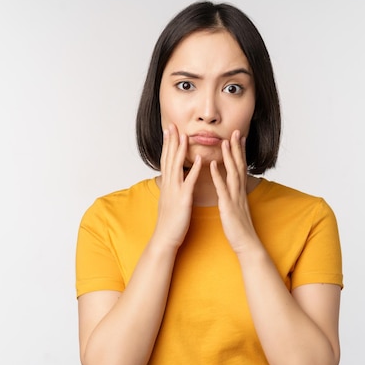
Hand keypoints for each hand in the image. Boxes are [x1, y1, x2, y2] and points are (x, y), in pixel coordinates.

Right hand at [152, 124, 201, 249]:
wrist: (165, 239)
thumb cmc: (170, 222)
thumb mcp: (169, 201)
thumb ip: (172, 188)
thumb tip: (173, 179)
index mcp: (167, 185)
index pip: (166, 160)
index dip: (168, 145)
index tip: (169, 131)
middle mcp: (169, 185)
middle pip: (169, 158)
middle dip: (171, 141)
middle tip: (172, 125)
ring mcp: (175, 191)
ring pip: (176, 166)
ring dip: (180, 150)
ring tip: (184, 135)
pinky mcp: (183, 200)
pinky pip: (189, 182)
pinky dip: (194, 169)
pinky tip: (199, 159)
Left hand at [210, 130, 261, 253]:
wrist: (246, 243)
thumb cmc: (239, 227)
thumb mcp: (237, 207)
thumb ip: (234, 195)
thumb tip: (232, 187)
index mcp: (240, 191)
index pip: (241, 167)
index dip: (239, 152)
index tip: (238, 137)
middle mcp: (239, 191)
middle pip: (239, 165)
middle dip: (237, 148)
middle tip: (235, 132)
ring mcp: (235, 197)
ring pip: (233, 173)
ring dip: (228, 157)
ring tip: (225, 142)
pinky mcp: (228, 206)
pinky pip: (222, 188)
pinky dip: (217, 175)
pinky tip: (212, 164)